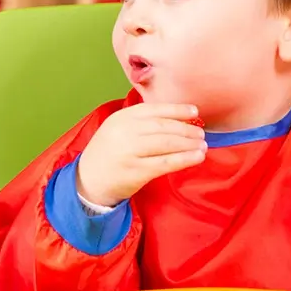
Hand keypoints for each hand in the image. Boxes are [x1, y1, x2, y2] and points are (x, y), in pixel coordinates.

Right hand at [77, 103, 206, 206]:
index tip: (194, 111)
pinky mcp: (136, 171)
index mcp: (121, 118)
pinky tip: (197, 157)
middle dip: (187, 128)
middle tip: (201, 132)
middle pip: (164, 127)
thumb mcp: (117, 129)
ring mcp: (130, 152)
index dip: (177, 109)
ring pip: (167, 143)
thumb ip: (139, 122)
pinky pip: (166, 163)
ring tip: (202, 144)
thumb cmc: (108, 153)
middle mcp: (125, 132)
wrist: (87, 180)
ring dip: (189, 143)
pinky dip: (185, 159)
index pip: (154, 110)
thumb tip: (176, 118)